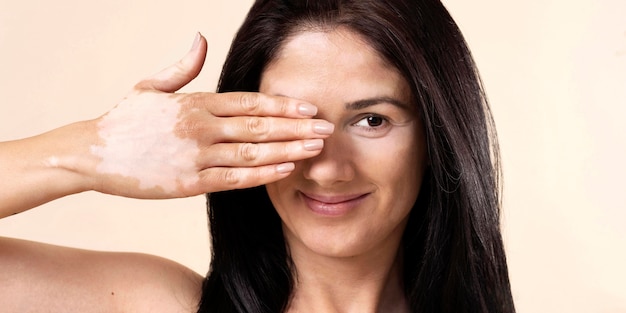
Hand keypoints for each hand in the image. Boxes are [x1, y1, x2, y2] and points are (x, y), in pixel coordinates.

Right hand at [84, 33, 332, 197]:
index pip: (249, 102)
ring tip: (315, 150)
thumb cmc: (124, 120)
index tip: (309, 108)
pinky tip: (286, 169)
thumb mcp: (151, 86)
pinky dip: (262, 174)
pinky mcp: (190, 184)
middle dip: (296, 128)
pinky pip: (234, 179)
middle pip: (259, 126)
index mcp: (196, 103)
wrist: (91, 154)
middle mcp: (201, 128)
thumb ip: (183, 66)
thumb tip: (200, 36)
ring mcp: (196, 157)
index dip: (282, 104)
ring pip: (252, 152)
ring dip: (288, 150)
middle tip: (327, 129)